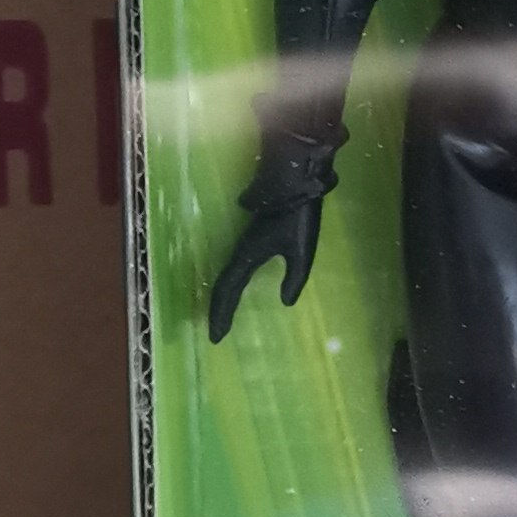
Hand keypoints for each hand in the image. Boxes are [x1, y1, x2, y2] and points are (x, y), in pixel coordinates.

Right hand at [207, 196, 322, 342]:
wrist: (293, 179)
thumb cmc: (297, 215)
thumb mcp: (301, 250)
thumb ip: (294, 278)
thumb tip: (286, 302)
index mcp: (248, 256)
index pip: (228, 290)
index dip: (221, 314)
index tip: (216, 337)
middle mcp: (241, 252)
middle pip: (223, 286)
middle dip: (218, 310)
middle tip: (215, 334)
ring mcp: (246, 243)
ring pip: (228, 276)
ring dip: (223, 297)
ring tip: (221, 315)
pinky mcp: (254, 237)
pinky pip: (236, 267)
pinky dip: (232, 284)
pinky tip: (238, 287)